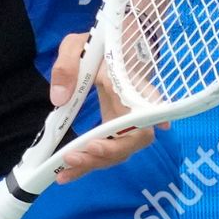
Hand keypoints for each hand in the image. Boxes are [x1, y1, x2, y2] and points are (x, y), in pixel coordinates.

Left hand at [48, 30, 169, 184]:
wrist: (107, 49)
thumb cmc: (96, 45)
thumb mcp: (77, 45)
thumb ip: (68, 65)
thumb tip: (60, 98)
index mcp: (133, 84)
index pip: (150, 105)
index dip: (153, 120)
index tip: (157, 128)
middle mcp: (135, 109)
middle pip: (132, 140)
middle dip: (107, 153)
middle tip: (75, 156)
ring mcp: (124, 123)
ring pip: (117, 152)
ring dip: (93, 164)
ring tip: (64, 172)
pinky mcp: (112, 131)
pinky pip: (103, 152)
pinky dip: (87, 164)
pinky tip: (65, 173)